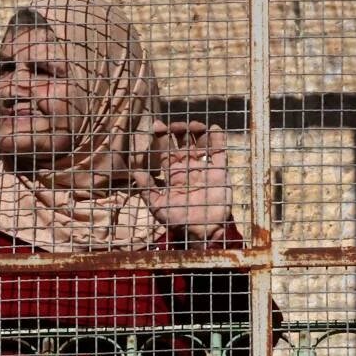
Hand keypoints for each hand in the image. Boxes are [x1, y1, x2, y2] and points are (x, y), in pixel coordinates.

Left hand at [146, 120, 232, 241]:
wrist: (202, 231)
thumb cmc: (178, 220)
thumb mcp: (158, 206)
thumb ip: (148, 189)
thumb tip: (136, 172)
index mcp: (173, 174)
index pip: (166, 151)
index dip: (162, 137)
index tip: (158, 125)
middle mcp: (188, 168)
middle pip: (183, 143)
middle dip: (179, 131)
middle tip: (176, 124)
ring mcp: (204, 168)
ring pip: (200, 144)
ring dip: (197, 132)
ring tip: (194, 125)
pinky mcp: (219, 171)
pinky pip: (219, 152)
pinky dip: (218, 139)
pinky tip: (214, 128)